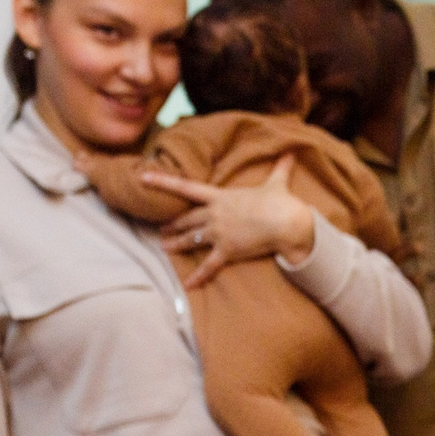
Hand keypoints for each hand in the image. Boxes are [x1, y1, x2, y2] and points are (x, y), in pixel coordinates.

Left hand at [150, 156, 316, 288]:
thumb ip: (280, 168)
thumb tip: (291, 151)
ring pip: (191, 239)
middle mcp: (214, 214)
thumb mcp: (277, 183)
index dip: (162, 182)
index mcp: (220, 196)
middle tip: (162, 228)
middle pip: (187, 219)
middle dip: (173, 224)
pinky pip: (209, 265)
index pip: (185, 187)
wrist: (286, 222)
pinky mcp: (228, 250)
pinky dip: (198, 276)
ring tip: (165, 247)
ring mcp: (219, 233)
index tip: (143, 178)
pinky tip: (187, 284)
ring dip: (177, 244)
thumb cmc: (280, 202)